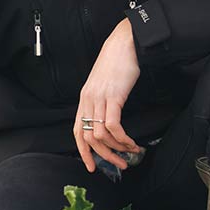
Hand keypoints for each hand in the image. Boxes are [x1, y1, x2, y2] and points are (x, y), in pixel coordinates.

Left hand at [74, 19, 141, 172]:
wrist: (125, 43)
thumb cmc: (117, 63)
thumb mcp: (103, 84)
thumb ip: (101, 101)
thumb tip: (108, 121)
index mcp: (84, 100)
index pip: (77, 132)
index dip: (83, 151)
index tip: (91, 166)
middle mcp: (88, 101)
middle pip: (89, 138)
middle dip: (104, 156)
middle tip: (119, 164)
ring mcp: (99, 99)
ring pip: (101, 135)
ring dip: (117, 149)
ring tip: (130, 152)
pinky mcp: (113, 96)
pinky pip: (114, 125)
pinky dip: (123, 138)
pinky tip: (132, 142)